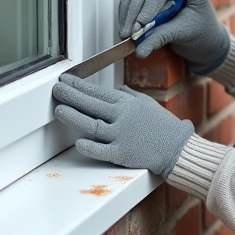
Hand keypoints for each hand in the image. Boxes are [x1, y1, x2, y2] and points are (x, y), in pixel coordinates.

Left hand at [52, 74, 194, 176]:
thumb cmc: (163, 126)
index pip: (97, 91)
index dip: (79, 85)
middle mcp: (121, 117)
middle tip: (56, 89)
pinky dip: (90, 147)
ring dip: (74, 116)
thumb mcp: (146, 104)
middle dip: (71, 95)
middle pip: (91, 104)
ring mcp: (121, 135)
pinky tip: (79, 142)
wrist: (177, 147)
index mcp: (126, 103)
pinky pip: (103, 150)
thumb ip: (129, 96)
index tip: (64, 80)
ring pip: (92, 125)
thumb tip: (117, 89)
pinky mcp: (122, 154)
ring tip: (59, 109)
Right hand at [118, 0, 229, 72]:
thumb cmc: (203, 34)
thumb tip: (139, 49)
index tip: (142, 23)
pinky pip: (131, 5)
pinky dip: (126, 17)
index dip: (150, 4)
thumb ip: (161, 38)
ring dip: (128, 16)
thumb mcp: (184, 34)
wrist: (206, 42)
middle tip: (130, 34)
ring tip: (126, 36)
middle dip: (135, 12)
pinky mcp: (148, 3)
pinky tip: (125, 32)